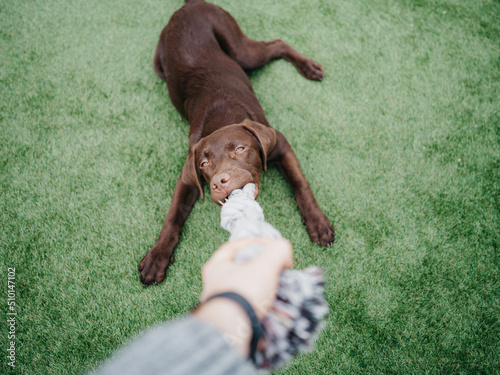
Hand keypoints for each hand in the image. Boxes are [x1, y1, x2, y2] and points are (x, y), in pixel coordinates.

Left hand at [194, 238, 292, 356]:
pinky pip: (250, 307)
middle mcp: (215, 284)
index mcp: (216, 266)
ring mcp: (223, 303)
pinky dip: (263, 305)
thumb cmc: (245, 292)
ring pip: (248, 289)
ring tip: (280, 288)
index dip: (256, 242)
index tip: (273, 247)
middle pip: (243, 268)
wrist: (234, 332)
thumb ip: (278, 250)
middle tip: (278, 269)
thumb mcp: (266, 264)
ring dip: (266, 288)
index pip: (235, 246)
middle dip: (263, 268)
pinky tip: (275, 306)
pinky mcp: (232, 320)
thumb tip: (284, 253)